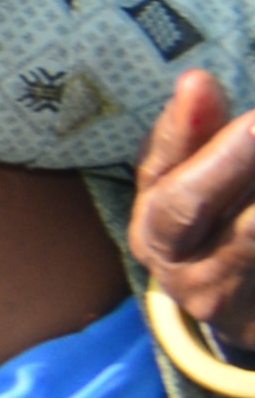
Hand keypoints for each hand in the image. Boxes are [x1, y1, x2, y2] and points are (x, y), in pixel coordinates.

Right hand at [135, 69, 254, 350]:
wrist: (244, 317)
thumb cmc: (214, 234)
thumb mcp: (189, 190)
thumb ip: (194, 140)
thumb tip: (197, 80)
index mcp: (152, 229)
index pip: (158, 172)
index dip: (180, 130)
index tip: (201, 82)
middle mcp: (176, 267)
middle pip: (191, 205)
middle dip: (226, 157)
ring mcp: (222, 297)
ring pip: (245, 235)